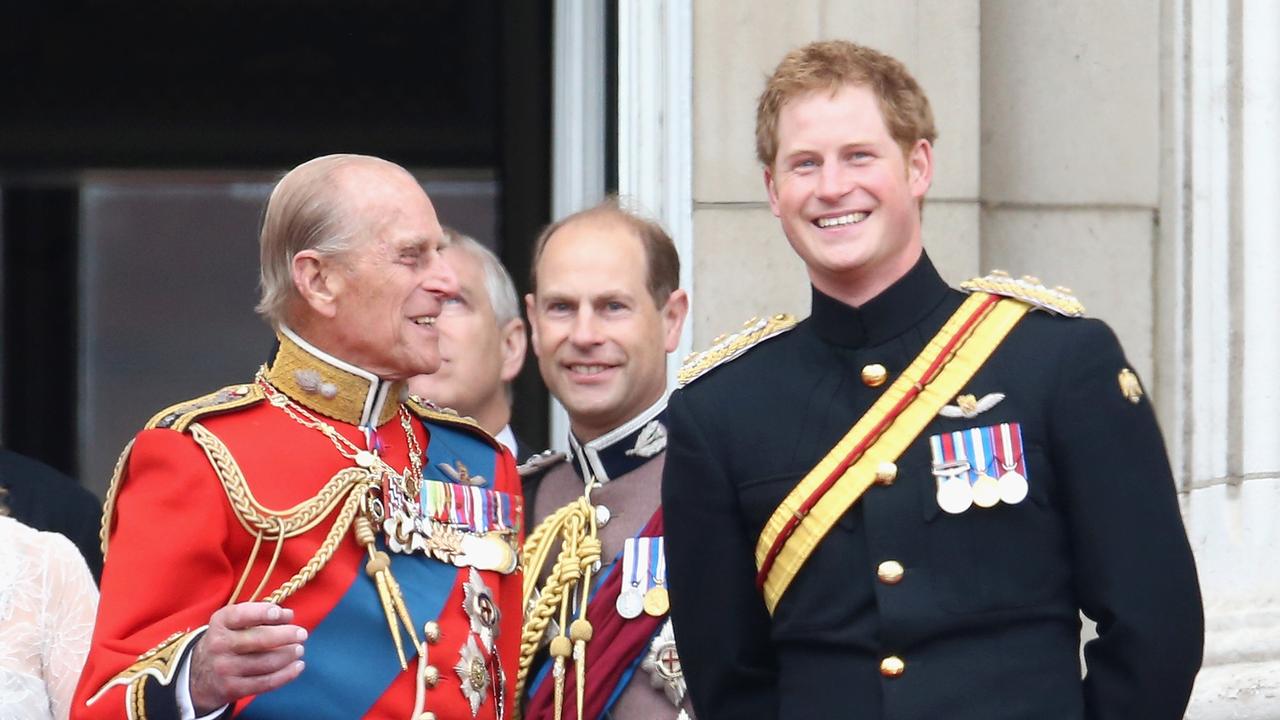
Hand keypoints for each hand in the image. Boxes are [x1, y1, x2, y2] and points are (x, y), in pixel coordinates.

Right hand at [189, 602, 306, 713]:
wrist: (199, 674)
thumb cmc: (227, 640)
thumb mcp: (233, 623)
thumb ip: (259, 615)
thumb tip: (288, 615)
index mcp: (220, 622)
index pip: (241, 615)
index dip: (263, 613)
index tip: (283, 613)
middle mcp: (219, 645)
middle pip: (259, 640)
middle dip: (286, 636)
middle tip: (302, 634)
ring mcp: (224, 668)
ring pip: (265, 662)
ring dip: (288, 655)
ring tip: (299, 650)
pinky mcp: (232, 688)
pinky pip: (265, 682)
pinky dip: (286, 675)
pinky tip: (298, 667)